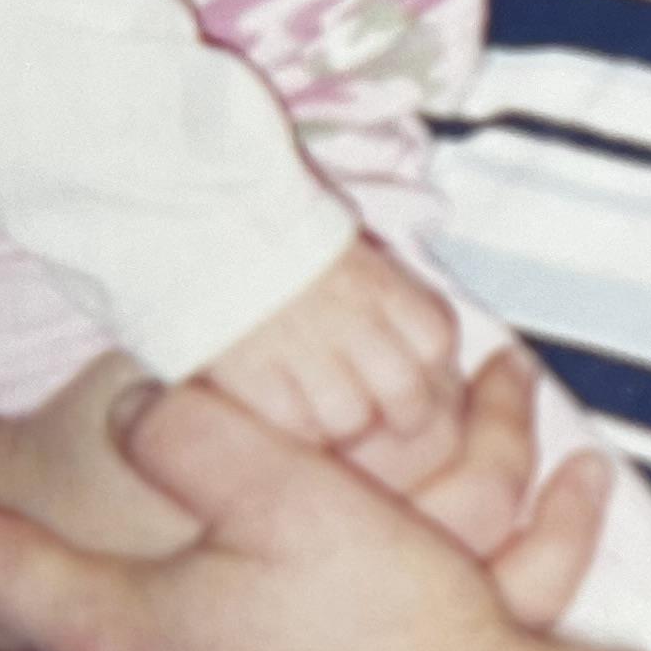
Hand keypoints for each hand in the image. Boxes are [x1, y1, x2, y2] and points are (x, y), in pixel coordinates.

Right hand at [204, 235, 462, 449]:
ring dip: (344, 425)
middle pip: (405, 395)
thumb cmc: (289, 242)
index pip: (435, 344)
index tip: (414, 380)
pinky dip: (298, 426)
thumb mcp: (354, 254)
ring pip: (351, 419)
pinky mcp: (256, 372)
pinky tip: (288, 408)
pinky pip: (295, 423)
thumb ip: (390, 301)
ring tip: (326, 412)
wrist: (214, 224)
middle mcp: (353, 319)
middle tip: (379, 416)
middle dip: (401, 416)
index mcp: (382, 286)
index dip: (433, 373)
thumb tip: (419, 354)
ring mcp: (305, 348)